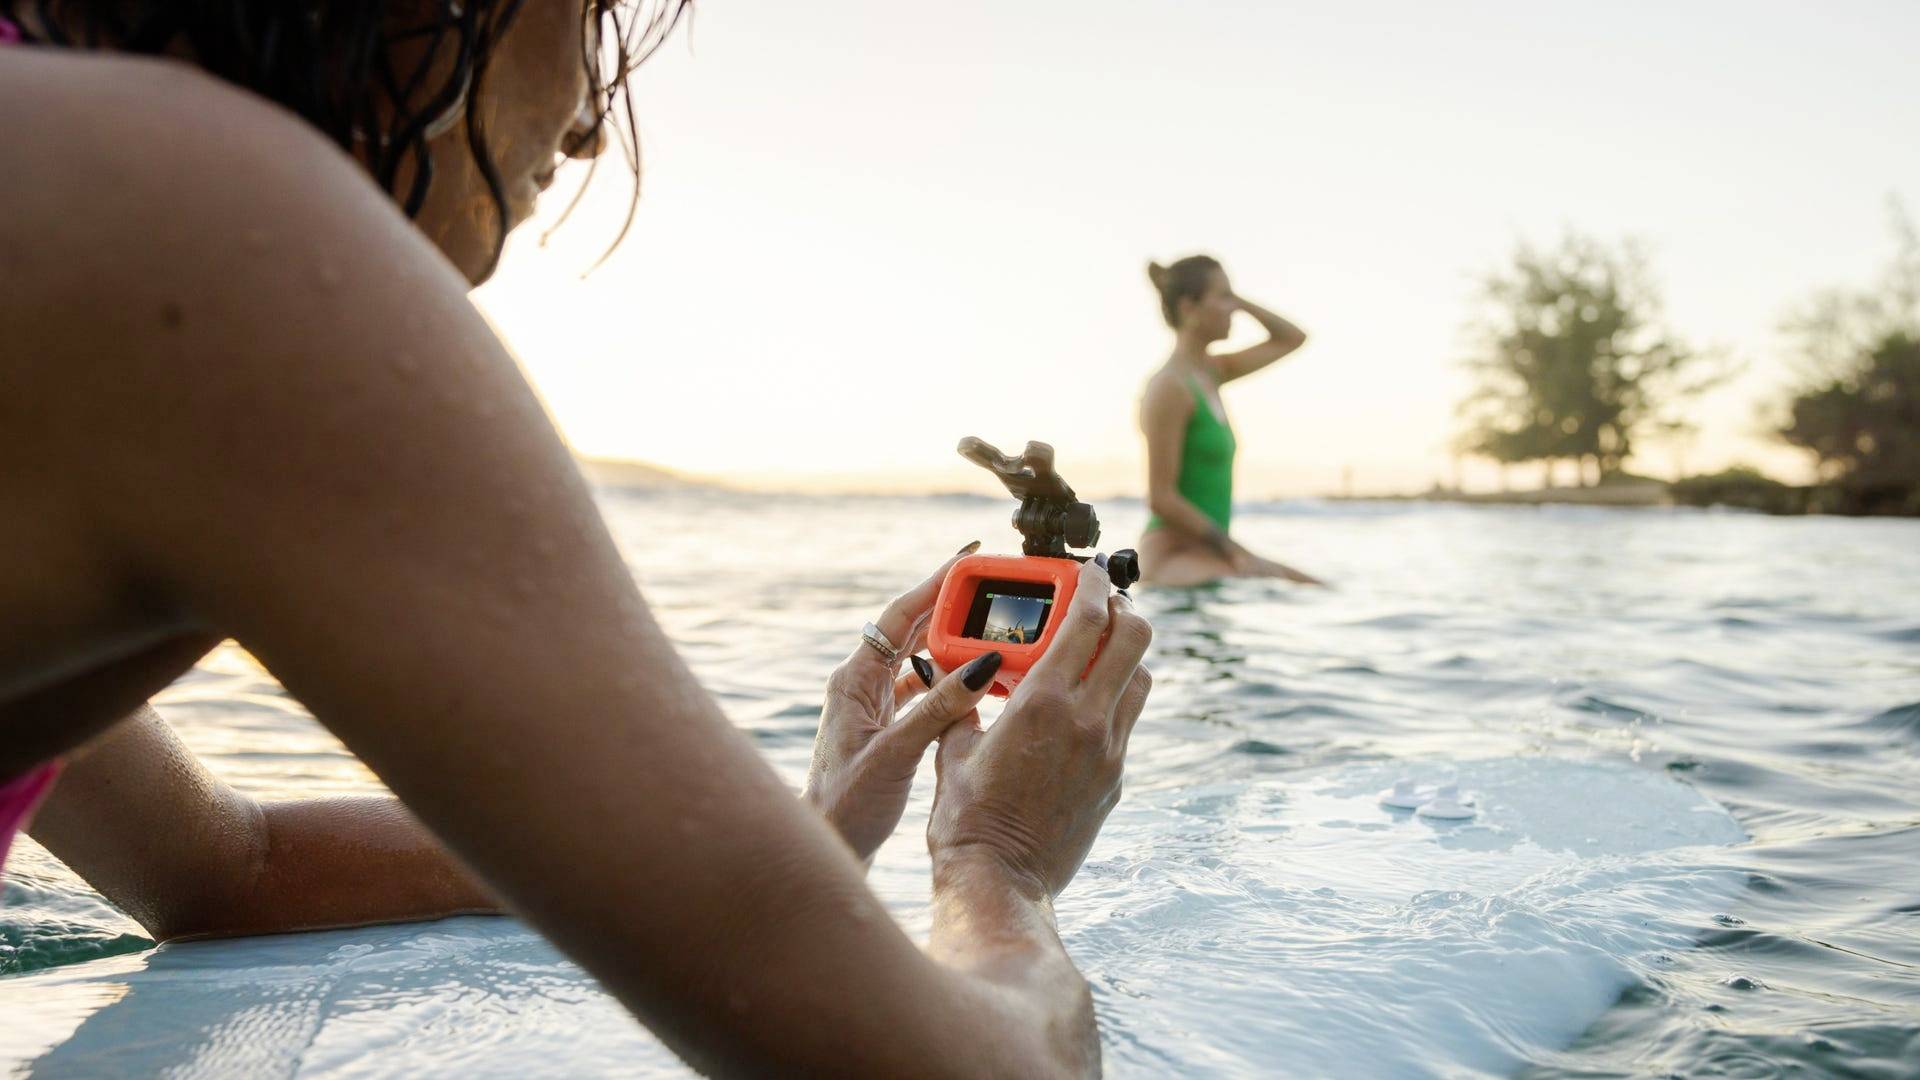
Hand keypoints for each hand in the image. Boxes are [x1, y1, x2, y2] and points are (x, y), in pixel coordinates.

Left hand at [804, 543, 991, 863]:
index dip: (935, 583)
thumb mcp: (895, 753)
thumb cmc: (848, 805)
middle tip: (991, 583)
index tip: (969, 558)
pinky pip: (922, 688)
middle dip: (949, 604)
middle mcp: (861, 684)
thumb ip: (938, 708)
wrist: (828, 847)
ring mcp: (872, 704)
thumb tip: (982, 664)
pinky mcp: (884, 726)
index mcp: (854, 679)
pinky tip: (975, 678)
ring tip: (991, 623)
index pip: (899, 615)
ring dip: (951, 641)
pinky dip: (948, 679)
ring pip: (918, 658)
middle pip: (910, 629)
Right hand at [928, 557, 1153, 898]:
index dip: (1092, 584)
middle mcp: (1088, 721)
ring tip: (1097, 653)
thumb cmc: (966, 817)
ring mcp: (1109, 752)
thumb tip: (960, 673)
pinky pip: (1126, 723)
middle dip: (1124, 611)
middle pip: (1135, 639)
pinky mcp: (1115, 780)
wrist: (1000, 882)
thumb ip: (964, 702)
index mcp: (1045, 702)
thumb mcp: (955, 748)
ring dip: (1124, 657)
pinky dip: (1113, 701)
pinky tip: (1083, 708)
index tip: (1087, 569)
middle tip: (1102, 605)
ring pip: (1140, 680)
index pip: (1087, 619)